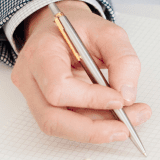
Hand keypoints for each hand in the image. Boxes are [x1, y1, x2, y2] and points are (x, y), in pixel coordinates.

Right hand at [11, 0, 150, 142]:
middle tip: (126, 129)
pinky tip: (118, 118)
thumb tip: (126, 96)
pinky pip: (68, 124)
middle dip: (93, 130)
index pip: (58, 88)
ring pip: (61, 127)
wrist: (64, 29)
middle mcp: (30, 77)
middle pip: (52, 119)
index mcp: (41, 52)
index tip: (119, 100)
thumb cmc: (82, 29)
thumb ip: (124, 60)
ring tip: (130, 120)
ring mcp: (34, 94)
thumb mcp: (110, 33)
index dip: (90, 99)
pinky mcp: (45, 105)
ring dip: (98, 130)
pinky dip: (95, 126)